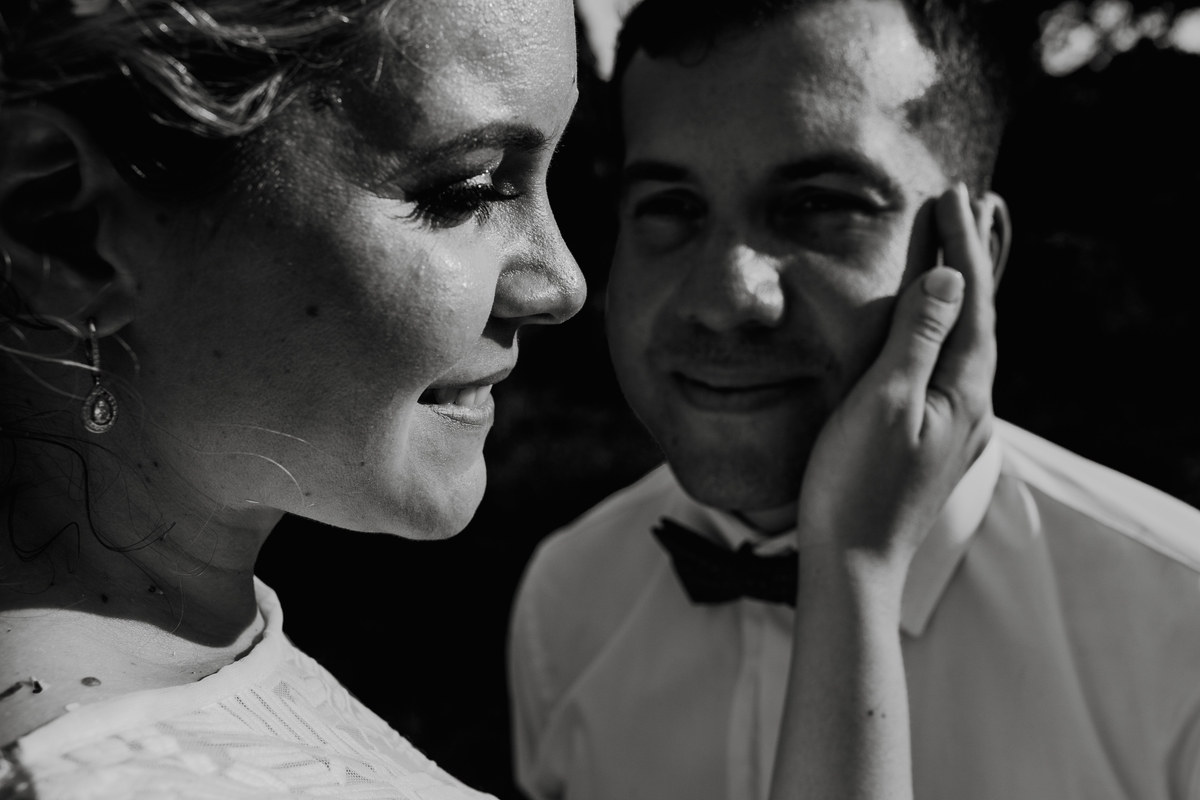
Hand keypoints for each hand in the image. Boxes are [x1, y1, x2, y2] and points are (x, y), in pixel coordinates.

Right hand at [795, 183, 997, 580]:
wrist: (853, 563)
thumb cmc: (857, 485)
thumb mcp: (884, 402)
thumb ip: (917, 339)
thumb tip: (948, 279)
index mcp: (963, 390)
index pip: (971, 300)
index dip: (961, 245)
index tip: (951, 195)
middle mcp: (970, 406)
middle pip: (977, 317)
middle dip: (966, 259)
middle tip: (957, 208)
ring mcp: (954, 427)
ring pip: (964, 342)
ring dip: (956, 293)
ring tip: (947, 254)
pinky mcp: (932, 441)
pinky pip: (947, 366)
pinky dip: (940, 330)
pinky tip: (927, 332)